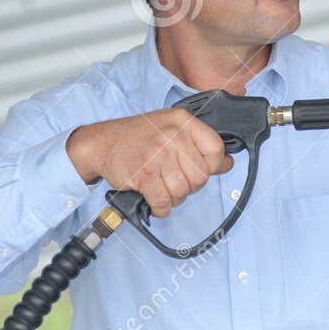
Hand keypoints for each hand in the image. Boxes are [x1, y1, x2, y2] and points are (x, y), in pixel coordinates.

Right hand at [67, 109, 233, 217]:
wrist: (101, 143)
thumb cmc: (139, 138)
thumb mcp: (171, 129)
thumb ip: (199, 145)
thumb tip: (227, 163)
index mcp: (183, 121)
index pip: (216, 149)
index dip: (213, 166)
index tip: (201, 170)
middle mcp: (173, 135)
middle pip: (201, 175)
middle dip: (190, 186)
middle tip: (174, 181)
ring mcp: (158, 153)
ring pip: (183, 190)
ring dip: (174, 198)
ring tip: (162, 189)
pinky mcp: (144, 173)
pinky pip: (164, 201)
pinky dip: (161, 208)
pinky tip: (155, 201)